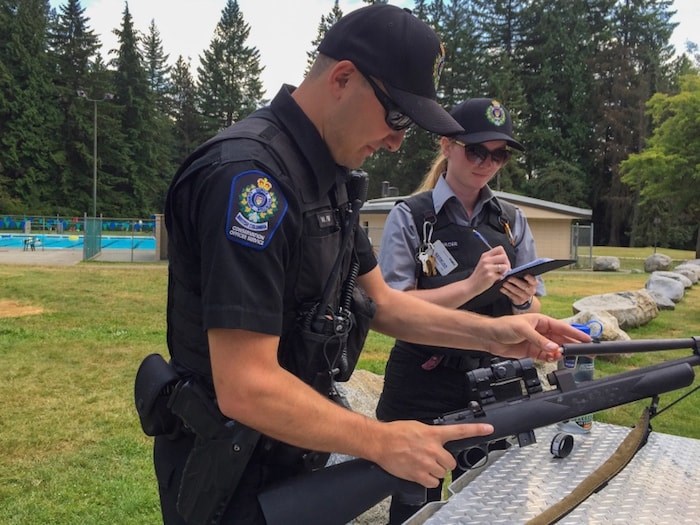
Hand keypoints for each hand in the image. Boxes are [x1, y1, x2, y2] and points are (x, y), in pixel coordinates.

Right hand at [373, 420, 493, 487]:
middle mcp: (433, 448)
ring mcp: (426, 463)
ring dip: (435, 471)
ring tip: (423, 464)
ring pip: (442, 473)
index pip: (459, 431)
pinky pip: (432, 482)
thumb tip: (437, 440)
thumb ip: (431, 434)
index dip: (476, 430)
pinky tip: (419, 472)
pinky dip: (428, 480)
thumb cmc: (395, 432)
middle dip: (443, 462)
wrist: (380, 442)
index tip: (488, 428)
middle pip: (451, 462)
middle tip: (433, 458)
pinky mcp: (418, 474)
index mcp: (433, 434)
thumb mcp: (417, 427)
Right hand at [467, 247, 510, 294]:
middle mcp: (486, 260)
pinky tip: (495, 279)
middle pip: (504, 256)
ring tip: (499, 274)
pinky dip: (500, 278)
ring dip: (504, 271)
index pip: (500, 249)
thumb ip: (493, 260)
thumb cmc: (479, 276)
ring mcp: (487, 268)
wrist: (471, 285)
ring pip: (505, 266)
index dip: (504, 255)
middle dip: (507, 264)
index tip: (502, 262)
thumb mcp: (484, 263)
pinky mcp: (490, 276)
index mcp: (485, 255)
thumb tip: (507, 261)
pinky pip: (501, 275)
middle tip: (504, 270)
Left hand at [482, 314, 590, 361]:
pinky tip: (552, 358)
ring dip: (559, 353)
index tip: (587, 339)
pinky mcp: (532, 351)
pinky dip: (550, 358)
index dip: (575, 333)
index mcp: (542, 320)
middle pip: (561, 339)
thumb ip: (539, 340)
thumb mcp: (523, 329)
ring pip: (554, 349)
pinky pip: (545, 356)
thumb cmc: (503, 325)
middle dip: (571, 345)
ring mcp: (537, 342)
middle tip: (581, 351)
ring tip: (560, 355)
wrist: (490, 336)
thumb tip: (553, 347)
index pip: (562, 327)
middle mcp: (541, 331)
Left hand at [500, 274, 536, 306]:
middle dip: (516, 282)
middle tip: (509, 278)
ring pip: (518, 292)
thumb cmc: (521, 282)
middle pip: (525, 286)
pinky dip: (506, 292)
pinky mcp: (519, 301)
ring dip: (510, 287)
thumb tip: (511, 271)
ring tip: (504, 283)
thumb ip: (521, 275)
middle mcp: (531, 291)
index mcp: (533, 284)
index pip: (533, 281)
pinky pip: (512, 296)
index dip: (530, 278)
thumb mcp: (523, 279)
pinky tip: (502, 289)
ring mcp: (526, 297)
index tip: (525, 275)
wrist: (522, 296)